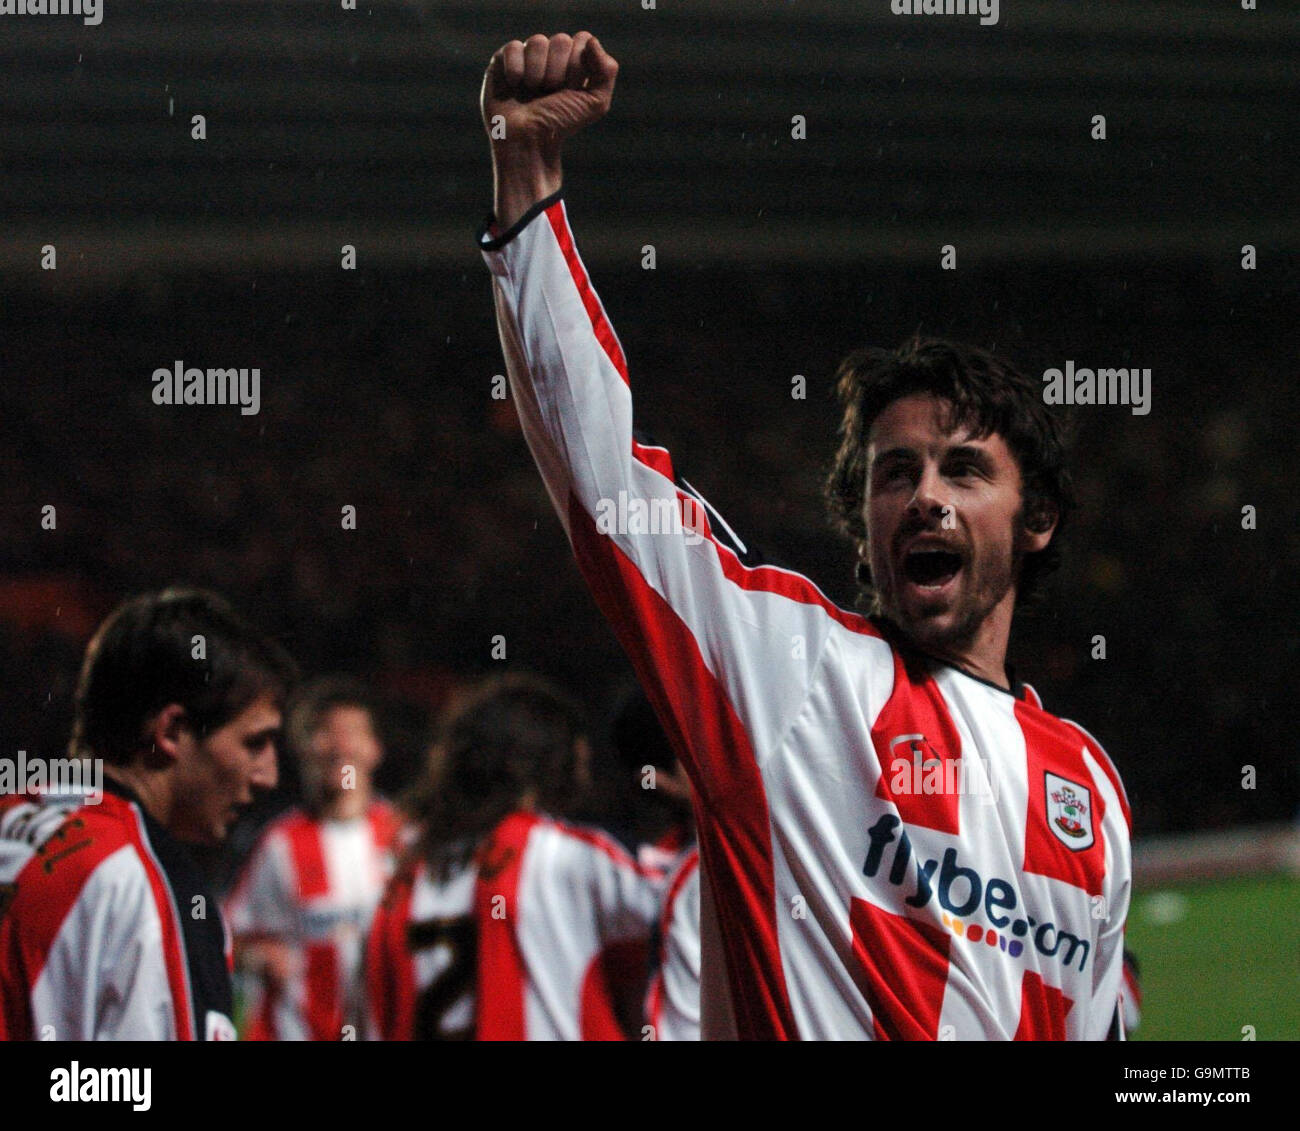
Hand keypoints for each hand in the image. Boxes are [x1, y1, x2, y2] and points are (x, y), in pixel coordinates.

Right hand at [481, 32, 617, 157]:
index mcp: (574, 61)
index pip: (582, 40)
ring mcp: (527, 56)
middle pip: (561, 40)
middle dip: (559, 72)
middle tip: (551, 93)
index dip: (578, 65)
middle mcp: (551, 56)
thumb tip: (591, 40)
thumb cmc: (560, 124)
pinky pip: (513, 47)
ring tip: (534, 92)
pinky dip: (516, 70)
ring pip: (538, 42)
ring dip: (538, 73)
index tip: (572, 89)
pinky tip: (515, 86)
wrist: (528, 140)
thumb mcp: (595, 103)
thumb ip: (607, 71)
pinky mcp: (503, 59)